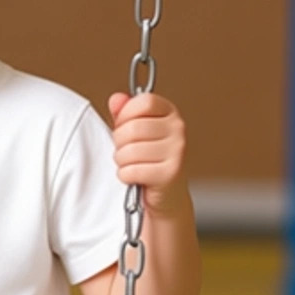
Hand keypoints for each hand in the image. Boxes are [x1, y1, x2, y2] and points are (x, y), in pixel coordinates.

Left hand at [107, 91, 187, 211]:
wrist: (167, 196)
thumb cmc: (149, 160)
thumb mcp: (136, 133)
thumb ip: (124, 113)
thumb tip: (116, 99)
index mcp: (170, 114)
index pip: (143, 102)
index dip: (126, 114)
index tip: (124, 126)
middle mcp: (178, 129)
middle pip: (133, 128)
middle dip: (120, 142)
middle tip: (126, 151)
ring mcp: (177, 151)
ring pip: (130, 151)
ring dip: (122, 161)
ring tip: (131, 164)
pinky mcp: (170, 173)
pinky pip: (132, 171)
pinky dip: (126, 176)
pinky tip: (134, 177)